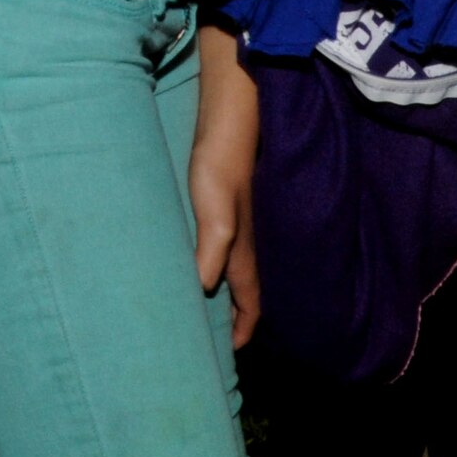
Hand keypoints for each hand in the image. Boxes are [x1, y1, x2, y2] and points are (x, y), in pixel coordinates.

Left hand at [191, 25, 260, 349]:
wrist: (237, 106)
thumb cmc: (222, 154)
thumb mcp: (215, 200)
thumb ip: (214, 243)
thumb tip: (206, 286)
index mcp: (244, 244)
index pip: (248, 297)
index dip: (242, 325)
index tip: (231, 351)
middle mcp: (248, 237)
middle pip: (250, 286)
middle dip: (243, 313)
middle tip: (228, 335)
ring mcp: (244, 217)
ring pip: (244, 265)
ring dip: (237, 289)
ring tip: (222, 304)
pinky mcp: (237, 198)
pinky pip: (236, 242)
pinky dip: (230, 260)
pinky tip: (218, 254)